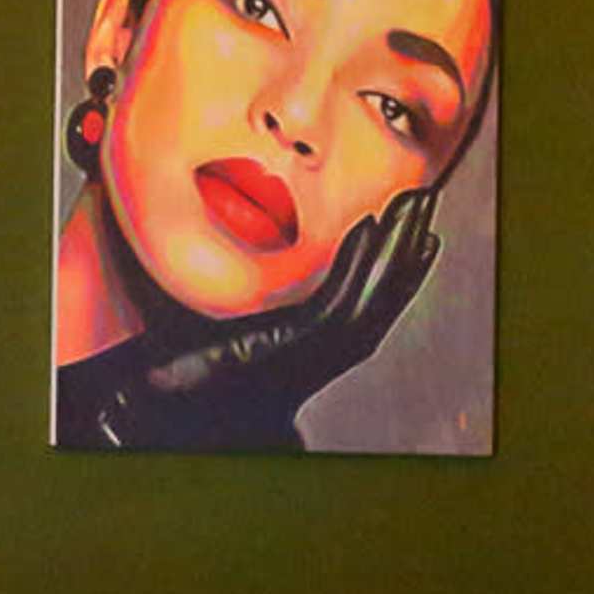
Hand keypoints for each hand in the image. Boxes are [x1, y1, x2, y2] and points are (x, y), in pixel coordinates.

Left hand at [66, 194, 445, 452]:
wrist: (168, 396)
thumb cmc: (189, 361)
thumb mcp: (230, 311)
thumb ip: (245, 283)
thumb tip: (229, 240)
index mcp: (315, 340)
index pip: (370, 298)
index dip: (397, 264)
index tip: (416, 231)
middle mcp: (327, 349)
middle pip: (385, 290)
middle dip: (408, 241)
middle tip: (425, 197)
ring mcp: (317, 349)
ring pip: (375, 291)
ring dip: (396, 243)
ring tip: (414, 202)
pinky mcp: (301, 343)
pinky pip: (341, 297)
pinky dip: (357, 261)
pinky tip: (368, 225)